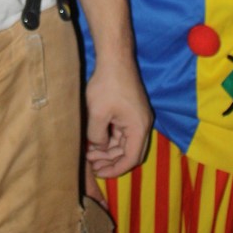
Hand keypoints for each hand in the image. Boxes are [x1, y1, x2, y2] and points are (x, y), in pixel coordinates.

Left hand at [85, 60, 151, 179]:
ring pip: (125, 143)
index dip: (116, 169)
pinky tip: (94, 141)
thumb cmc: (107, 85)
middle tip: (92, 165)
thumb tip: (98, 146)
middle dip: (111, 161)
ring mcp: (137, 117)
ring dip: (109, 150)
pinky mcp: (130, 111)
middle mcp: (142, 125)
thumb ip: (97, 136)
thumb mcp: (97, 114)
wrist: (115, 58)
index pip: (132, 158)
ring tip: (89, 154)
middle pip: (130, 152)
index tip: (100, 173)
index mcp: (139, 128)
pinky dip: (110, 138)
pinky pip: (122, 132)